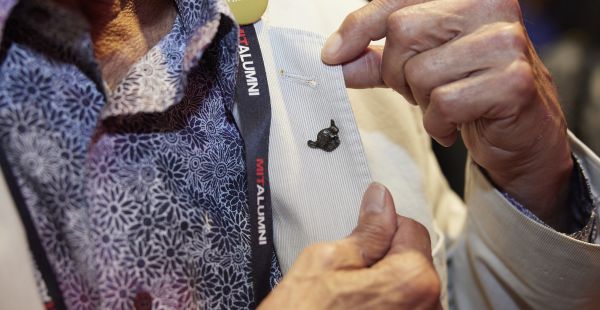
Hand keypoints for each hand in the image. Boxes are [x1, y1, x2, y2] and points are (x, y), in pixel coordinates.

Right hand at [259, 183, 440, 309]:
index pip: (411, 227)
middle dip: (383, 261)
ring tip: (347, 303)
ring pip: (406, 289)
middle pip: (411, 262)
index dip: (379, 229)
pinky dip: (382, 308)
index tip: (357, 242)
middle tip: (345, 278)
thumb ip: (367, 229)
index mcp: (414, 279)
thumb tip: (382, 199)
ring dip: (382, 288)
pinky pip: (402, 309)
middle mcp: (430, 307)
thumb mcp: (327, 260)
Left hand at [322, 0, 572, 229]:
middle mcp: (491, 4)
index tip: (333, 54)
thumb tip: (334, 56)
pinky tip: (455, 125)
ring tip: (444, 106)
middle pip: (403, 31)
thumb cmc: (470, 92)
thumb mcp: (418, 68)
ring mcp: (505, 41)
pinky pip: (443, 103)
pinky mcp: (512, 81)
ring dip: (420, 101)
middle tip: (418, 90)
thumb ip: (378, 59)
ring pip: (420, 71)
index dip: (359, 26)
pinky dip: (438, 124)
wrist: (522, 133)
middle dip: (397, 72)